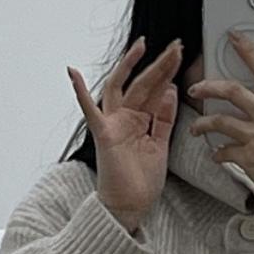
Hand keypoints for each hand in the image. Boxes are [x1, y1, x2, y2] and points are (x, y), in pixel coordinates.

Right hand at [68, 37, 181, 232]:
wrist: (130, 207)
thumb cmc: (140, 181)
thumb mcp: (160, 144)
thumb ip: (164, 118)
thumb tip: (170, 90)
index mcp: (138, 121)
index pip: (154, 90)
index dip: (167, 72)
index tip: (180, 55)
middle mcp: (124, 118)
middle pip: (142, 84)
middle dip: (159, 65)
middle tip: (175, 47)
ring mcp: (113, 124)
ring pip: (122, 88)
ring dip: (132, 66)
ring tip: (143, 46)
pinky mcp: (104, 135)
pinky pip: (90, 111)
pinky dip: (80, 92)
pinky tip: (73, 73)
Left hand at [185, 31, 253, 194]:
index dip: (248, 51)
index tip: (234, 38)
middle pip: (234, 91)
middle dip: (209, 86)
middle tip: (196, 88)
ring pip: (220, 121)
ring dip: (203, 124)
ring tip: (196, 128)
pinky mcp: (249, 159)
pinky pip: (222, 151)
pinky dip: (216, 154)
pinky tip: (216, 155)